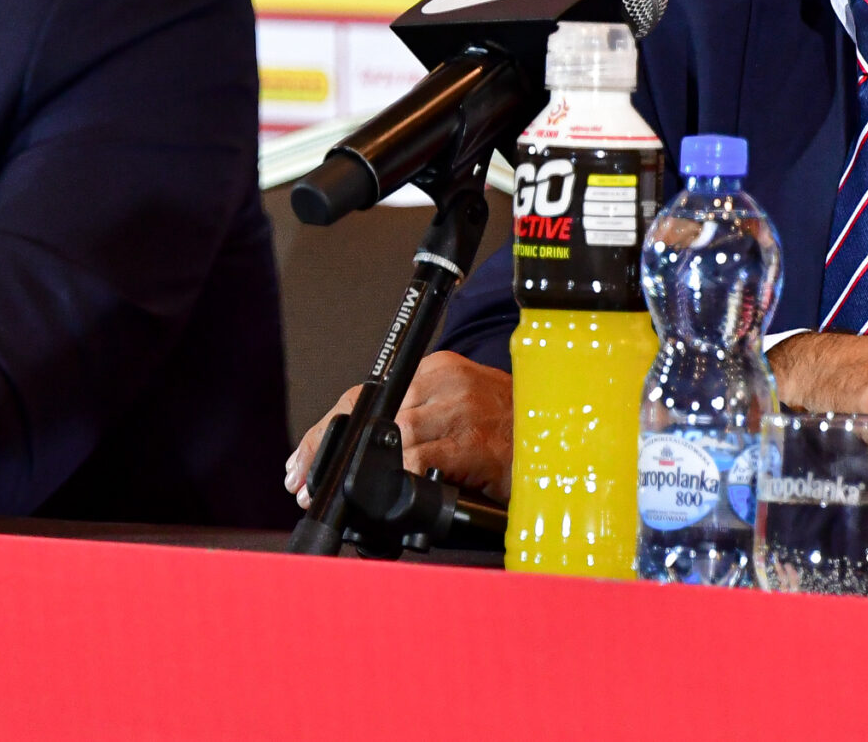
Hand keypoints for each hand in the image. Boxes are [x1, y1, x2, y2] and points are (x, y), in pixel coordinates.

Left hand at [283, 351, 513, 506]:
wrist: (567, 434)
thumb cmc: (512, 430)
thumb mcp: (459, 410)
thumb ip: (418, 421)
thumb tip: (363, 456)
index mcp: (436, 370)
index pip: (365, 394)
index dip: (325, 430)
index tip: (300, 461)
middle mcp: (445, 383)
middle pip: (369, 415)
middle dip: (328, 451)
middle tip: (301, 482)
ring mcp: (463, 411)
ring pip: (391, 438)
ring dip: (356, 472)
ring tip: (330, 495)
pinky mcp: (478, 443)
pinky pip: (423, 460)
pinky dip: (398, 477)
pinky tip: (382, 493)